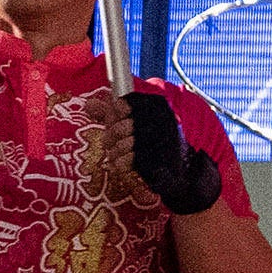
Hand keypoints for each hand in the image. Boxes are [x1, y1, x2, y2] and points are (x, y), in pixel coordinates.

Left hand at [117, 84, 221, 215]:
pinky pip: (123, 162)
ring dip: (115, 152)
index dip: (113, 113)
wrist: (184, 168)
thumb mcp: (137, 121)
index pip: (121, 104)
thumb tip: (88, 105)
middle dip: (111, 135)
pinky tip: (123, 163)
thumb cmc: (157, 141)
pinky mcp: (153, 161)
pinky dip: (119, 164)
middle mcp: (158, 122)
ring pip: (119, 145)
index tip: (115, 119)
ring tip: (120, 153)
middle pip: (119, 126)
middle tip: (112, 141)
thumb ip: (112, 113)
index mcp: (156, 108)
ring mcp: (157, 142)